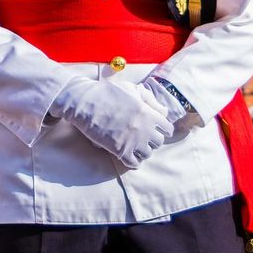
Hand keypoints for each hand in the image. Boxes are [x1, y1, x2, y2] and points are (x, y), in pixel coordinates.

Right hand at [54, 77, 173, 169]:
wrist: (85, 102)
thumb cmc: (107, 92)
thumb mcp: (131, 89)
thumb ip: (150, 99)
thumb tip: (164, 112)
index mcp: (148, 113)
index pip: (167, 128)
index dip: (162, 129)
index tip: (155, 129)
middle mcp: (144, 128)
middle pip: (158, 142)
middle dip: (152, 140)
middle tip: (142, 136)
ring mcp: (133, 141)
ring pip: (147, 154)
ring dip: (142, 151)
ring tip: (134, 146)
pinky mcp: (120, 150)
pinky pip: (134, 163)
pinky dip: (133, 161)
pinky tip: (128, 156)